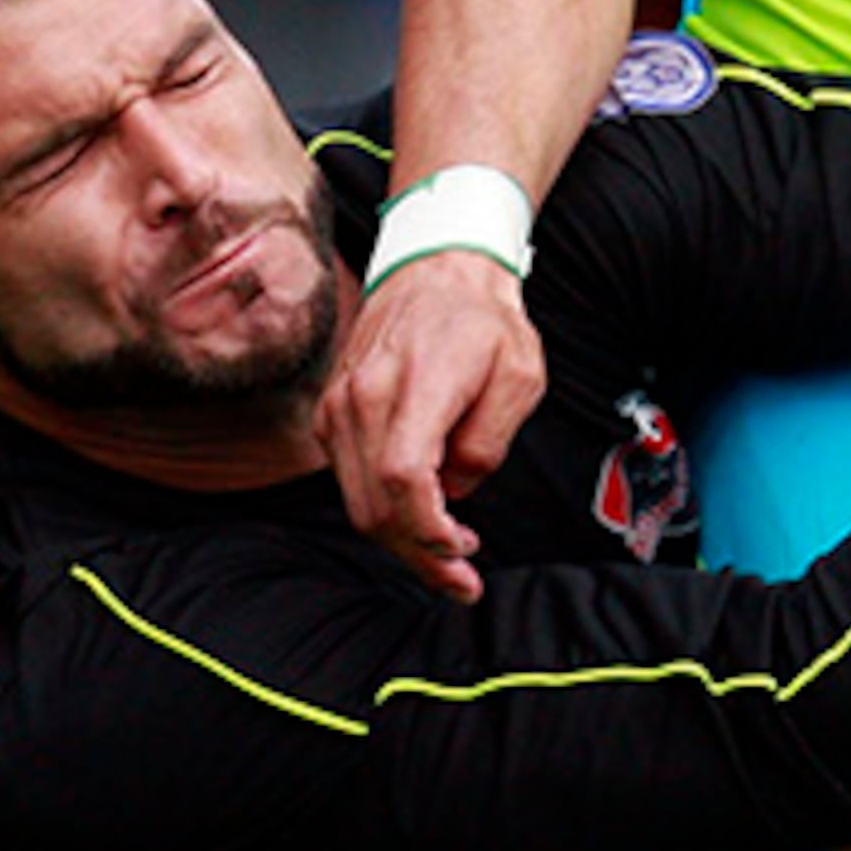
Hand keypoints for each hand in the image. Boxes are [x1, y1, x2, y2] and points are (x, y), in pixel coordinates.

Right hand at [318, 250, 548, 598]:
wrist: (436, 269)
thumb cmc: (483, 320)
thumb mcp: (519, 376)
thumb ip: (488, 441)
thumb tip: (457, 491)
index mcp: (410, 386)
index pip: (401, 481)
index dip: (429, 531)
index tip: (464, 550)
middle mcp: (360, 399)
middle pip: (373, 507)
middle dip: (419, 555)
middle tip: (462, 580)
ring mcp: (338, 407)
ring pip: (355, 503)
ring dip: (401, 542)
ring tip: (448, 558)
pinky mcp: (332, 414)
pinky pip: (348, 480)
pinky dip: (382, 511)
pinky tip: (422, 518)